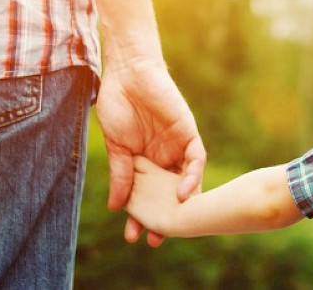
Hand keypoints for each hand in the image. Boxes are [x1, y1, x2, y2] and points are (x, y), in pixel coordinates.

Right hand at [96, 56, 205, 243]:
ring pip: (186, 180)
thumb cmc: (118, 104)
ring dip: (183, 202)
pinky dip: (192, 175)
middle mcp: (164, 157)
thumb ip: (121, 174)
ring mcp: (177, 145)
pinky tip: (184, 192)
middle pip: (169, 192)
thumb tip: (116, 207)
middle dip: (165, 215)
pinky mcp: (188, 132)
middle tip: (156, 239)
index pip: (148, 193)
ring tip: (172, 223)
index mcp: (145, 161)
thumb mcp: (117, 146)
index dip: (142, 215)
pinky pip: (196, 157)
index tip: (134, 234)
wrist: (128, 73)